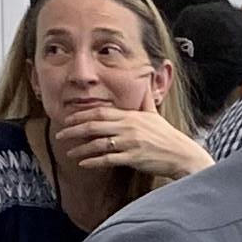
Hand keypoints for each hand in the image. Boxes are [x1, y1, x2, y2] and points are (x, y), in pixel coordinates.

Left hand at [50, 107, 206, 185]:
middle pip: (94, 126)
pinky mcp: (133, 158)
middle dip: (74, 130)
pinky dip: (94, 162)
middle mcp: (128, 127)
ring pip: (98, 144)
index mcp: (130, 116)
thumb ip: (145, 98)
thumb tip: (146, 77)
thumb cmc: (167, 135)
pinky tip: (83, 164)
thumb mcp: (154, 113)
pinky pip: (108, 159)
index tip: (68, 119)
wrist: (181, 153)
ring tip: (69, 152)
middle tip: (60, 134)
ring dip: (81, 148)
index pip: (100, 112)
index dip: (82, 115)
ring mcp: (130, 143)